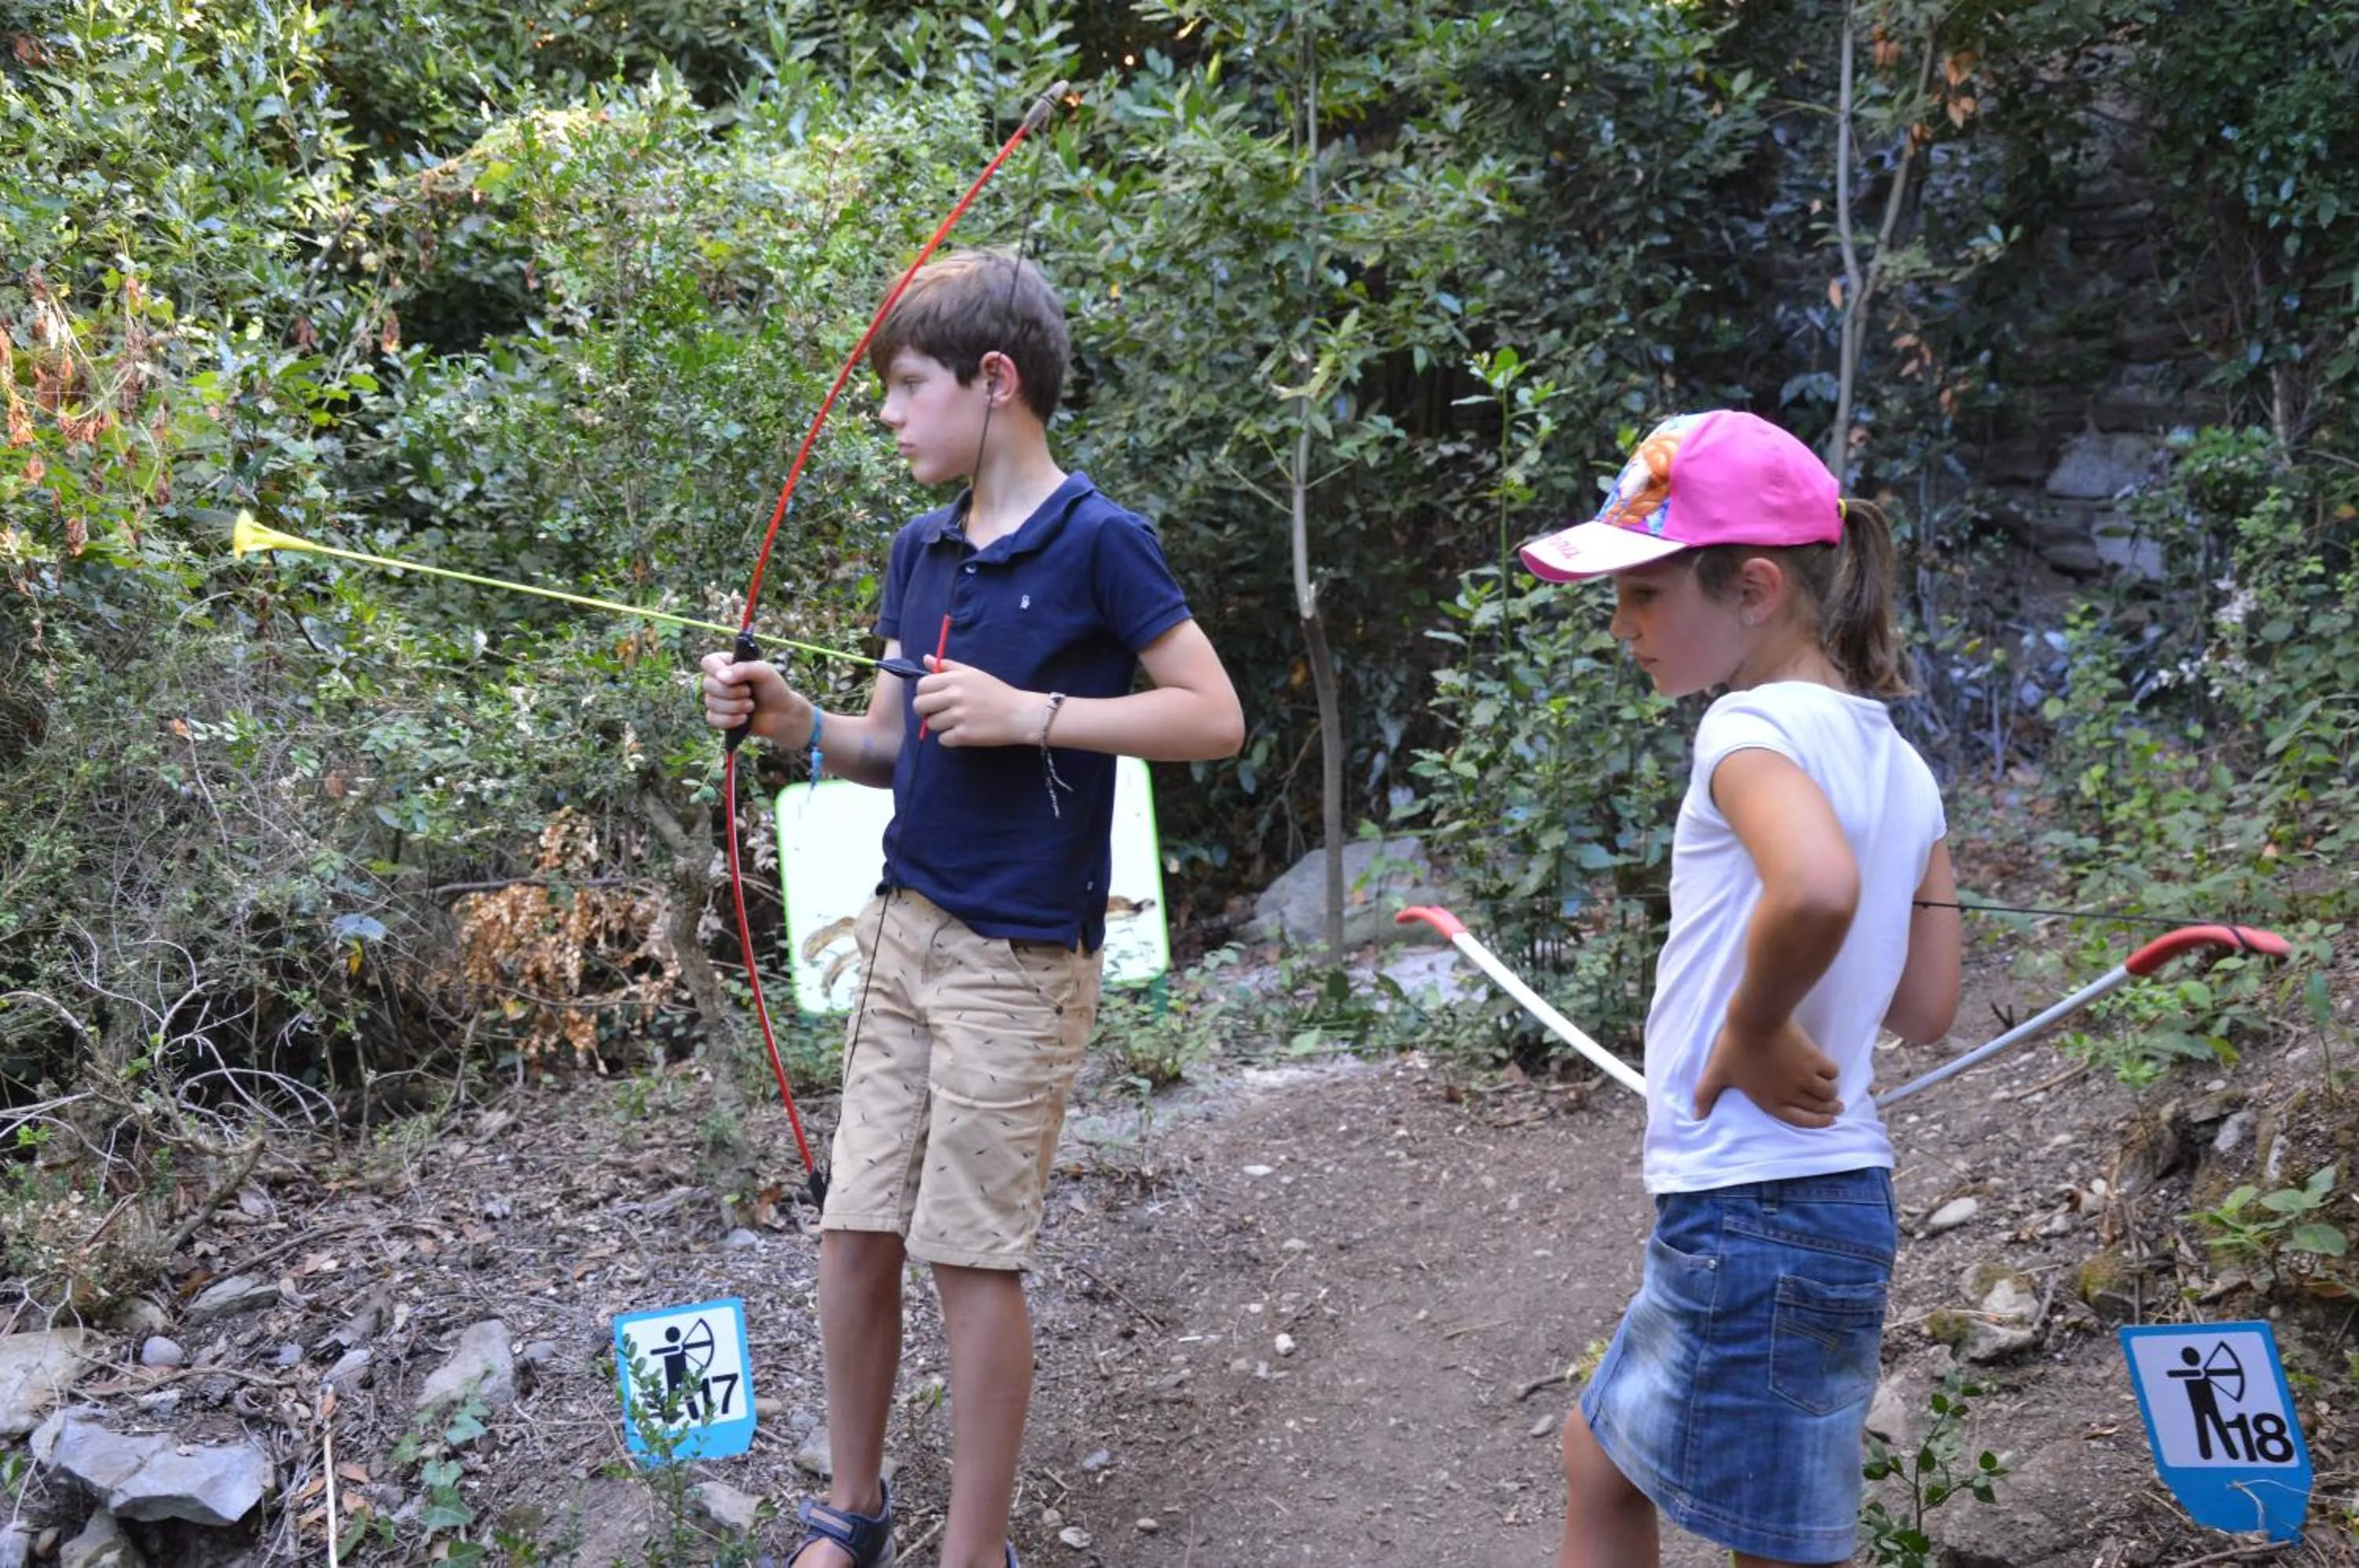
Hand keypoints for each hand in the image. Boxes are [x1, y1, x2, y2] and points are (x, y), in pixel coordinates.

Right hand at [698, 650, 805, 745]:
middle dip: (732, 692)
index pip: (707, 662)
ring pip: (710, 703)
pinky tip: (744, 719)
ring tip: (751, 706)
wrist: (781, 713)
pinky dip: (730, 720)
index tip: (732, 678)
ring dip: (735, 706)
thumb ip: (744, 669)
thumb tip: (721, 677)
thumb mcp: (764, 672)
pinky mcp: (718, 717)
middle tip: (749, 692)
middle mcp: (717, 681)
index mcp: (726, 664)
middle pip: (708, 684)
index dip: (716, 670)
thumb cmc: (773, 688)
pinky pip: (712, 719)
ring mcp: (716, 699)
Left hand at [908, 656, 1030, 746]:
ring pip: (931, 724)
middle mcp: (956, 695)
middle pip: (920, 705)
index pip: (922, 685)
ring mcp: (960, 716)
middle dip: (925, 710)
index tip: (932, 698)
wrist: (1020, 714)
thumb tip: (926, 659)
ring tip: (955, 722)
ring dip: (940, 725)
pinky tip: (963, 732)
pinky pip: (943, 739)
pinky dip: (950, 738)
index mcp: (956, 678)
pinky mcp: (965, 735)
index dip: (924, 693)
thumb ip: (949, 666)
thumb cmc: (997, 692)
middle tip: (938, 712)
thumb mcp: (974, 673)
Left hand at [1693, 1015, 1841, 1127]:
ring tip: (1834, 1093)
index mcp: (1770, 1100)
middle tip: (1836, 1108)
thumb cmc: (1734, 1047)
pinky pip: (1832, 1071)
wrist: (1755, 1021)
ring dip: (1832, 1094)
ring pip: (1828, 1092)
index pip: (1800, 1120)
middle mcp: (1791, 1092)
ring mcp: (1805, 1076)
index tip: (1829, 1122)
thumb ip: (1705, 1095)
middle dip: (1829, 1109)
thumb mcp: (1716, 1073)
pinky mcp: (1814, 1058)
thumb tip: (1695, 1116)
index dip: (1816, 1123)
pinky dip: (1832, 1073)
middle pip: (1818, 1107)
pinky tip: (1829, 1071)